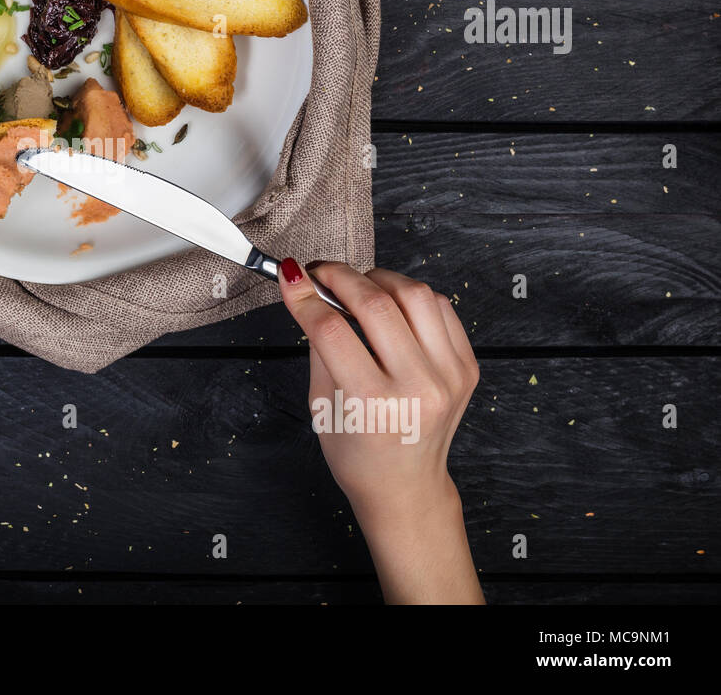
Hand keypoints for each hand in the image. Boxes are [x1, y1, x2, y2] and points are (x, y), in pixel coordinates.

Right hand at [278, 260, 483, 602]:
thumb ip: (320, 345)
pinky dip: (410, 295)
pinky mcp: (467, 368)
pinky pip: (441, 308)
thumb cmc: (358, 453)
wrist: (405, 485)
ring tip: (357, 286)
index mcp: (374, 405)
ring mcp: (449, 377)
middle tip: (319, 272)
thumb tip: (310, 291)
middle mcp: (418, 389)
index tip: (291, 277)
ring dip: (378, 279)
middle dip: (339, 277)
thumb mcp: (322, 404)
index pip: (332, 331)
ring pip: (415, 294)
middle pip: (376, 305)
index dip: (305, 296)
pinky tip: (390, 303)